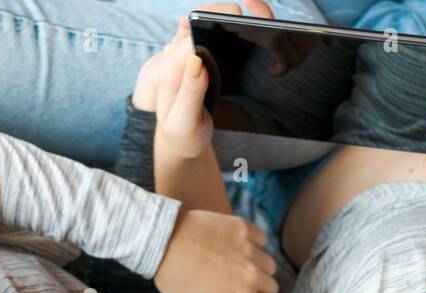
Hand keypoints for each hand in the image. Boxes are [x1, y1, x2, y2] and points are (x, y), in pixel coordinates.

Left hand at [132, 2, 288, 159]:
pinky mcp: (198, 59)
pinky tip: (248, 35)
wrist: (181, 142)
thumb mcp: (184, 121)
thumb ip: (189, 92)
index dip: (216, 24)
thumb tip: (197, 60)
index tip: (241, 21)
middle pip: (199, 21)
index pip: (192, 35)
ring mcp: (188, 57)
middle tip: (253, 18)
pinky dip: (229, 32)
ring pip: (207, 26)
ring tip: (255, 25)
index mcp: (170, 70)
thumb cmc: (183, 134)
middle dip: (224, 16)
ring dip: (229, 22)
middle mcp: (176, 57)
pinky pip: (211, 36)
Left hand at [154, 208, 287, 292]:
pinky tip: (237, 249)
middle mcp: (251, 274)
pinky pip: (262, 240)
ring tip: (238, 269)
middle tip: (240, 291)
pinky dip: (255, 246)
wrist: (162, 236)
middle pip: (272, 289)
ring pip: (269, 265)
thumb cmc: (173, 277)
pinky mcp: (244, 227)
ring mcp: (249, 248)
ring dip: (260, 270)